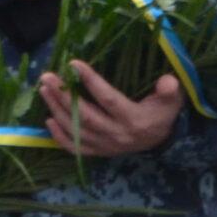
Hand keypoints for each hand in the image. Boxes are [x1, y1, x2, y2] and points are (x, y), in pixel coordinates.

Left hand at [39, 61, 184, 157]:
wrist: (162, 139)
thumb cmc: (163, 112)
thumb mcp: (172, 99)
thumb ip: (170, 90)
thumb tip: (167, 81)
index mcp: (133, 119)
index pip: (108, 99)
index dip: (91, 81)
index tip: (73, 63)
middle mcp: (117, 135)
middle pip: (85, 115)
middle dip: (64, 95)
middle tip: (48, 77)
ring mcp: (106, 146)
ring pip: (76, 130)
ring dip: (57, 110)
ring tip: (44, 90)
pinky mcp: (99, 152)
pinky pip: (76, 148)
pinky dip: (60, 136)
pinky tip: (48, 120)